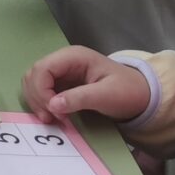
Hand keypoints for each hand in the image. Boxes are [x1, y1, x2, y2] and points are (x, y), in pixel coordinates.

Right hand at [23, 46, 151, 122]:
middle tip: (51, 117)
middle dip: (37, 97)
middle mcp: (64, 61)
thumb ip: (80, 98)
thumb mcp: (106, 96)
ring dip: (37, 101)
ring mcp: (61, 72)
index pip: (42, 68)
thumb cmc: (127, 91)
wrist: (140, 95)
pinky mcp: (61, 83)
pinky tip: (53, 114)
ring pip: (33, 82)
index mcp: (74, 56)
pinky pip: (41, 91)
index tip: (53, 111)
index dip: (41, 90)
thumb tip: (53, 105)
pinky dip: (41, 103)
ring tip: (52, 117)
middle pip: (34, 74)